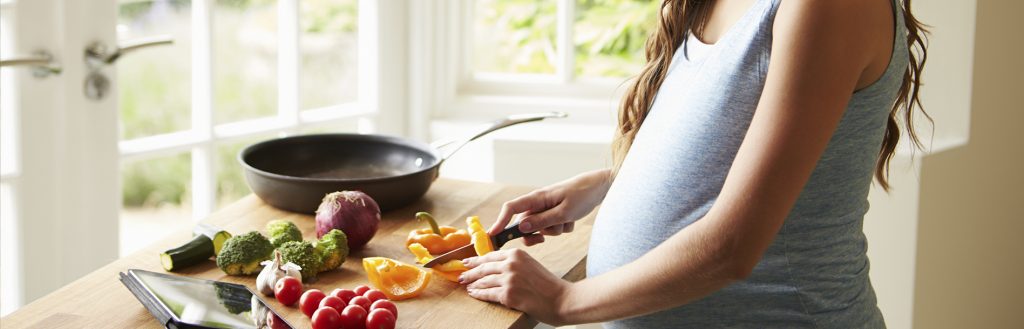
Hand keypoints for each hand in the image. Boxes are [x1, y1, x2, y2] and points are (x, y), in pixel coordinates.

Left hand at [460, 249, 571, 325]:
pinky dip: (478, 294)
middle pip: (484, 267)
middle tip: (461, 274)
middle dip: (470, 271)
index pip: (491, 255)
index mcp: (517, 254)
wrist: (561, 299)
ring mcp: (508, 279)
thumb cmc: (549, 285)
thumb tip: (496, 268)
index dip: (476, 259)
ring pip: (483, 281)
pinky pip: (487, 293)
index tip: (468, 262)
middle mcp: (511, 264)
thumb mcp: (531, 265)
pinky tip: (473, 293)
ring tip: (466, 285)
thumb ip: (515, 264)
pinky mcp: (508, 294)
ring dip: (472, 283)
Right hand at [490, 169, 611, 245]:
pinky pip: (554, 227)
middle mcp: (539, 203)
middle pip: (526, 224)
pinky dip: (563, 227)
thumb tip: (521, 228)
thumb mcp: (563, 212)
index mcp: (536, 198)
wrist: (599, 188)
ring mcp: (547, 208)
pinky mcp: (556, 212)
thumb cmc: (581, 196)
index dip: (500, 221)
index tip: (493, 235)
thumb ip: (542, 221)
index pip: (511, 209)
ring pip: (542, 228)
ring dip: (554, 230)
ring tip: (568, 220)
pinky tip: (573, 219)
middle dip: (537, 233)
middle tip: (543, 239)